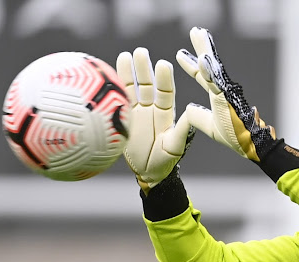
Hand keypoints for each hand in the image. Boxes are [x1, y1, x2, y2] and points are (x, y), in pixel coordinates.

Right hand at [116, 47, 194, 190]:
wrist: (148, 172)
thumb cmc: (165, 161)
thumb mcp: (175, 146)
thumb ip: (182, 130)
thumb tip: (191, 112)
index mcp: (166, 113)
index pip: (165, 92)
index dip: (163, 79)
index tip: (162, 64)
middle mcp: (151, 108)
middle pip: (147, 85)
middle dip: (144, 68)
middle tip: (140, 52)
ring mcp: (136, 112)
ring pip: (132, 89)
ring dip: (129, 72)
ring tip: (126, 55)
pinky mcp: (122, 118)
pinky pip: (119, 99)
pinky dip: (115, 87)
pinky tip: (108, 73)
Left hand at [176, 27, 276, 162]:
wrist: (252, 145)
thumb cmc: (236, 137)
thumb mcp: (210, 127)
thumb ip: (198, 117)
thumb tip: (188, 108)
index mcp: (217, 96)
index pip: (202, 77)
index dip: (191, 66)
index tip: (180, 54)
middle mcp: (222, 90)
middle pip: (208, 65)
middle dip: (201, 47)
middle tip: (194, 31)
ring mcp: (226, 92)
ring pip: (213, 67)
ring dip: (205, 50)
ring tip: (198, 34)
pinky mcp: (229, 98)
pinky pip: (217, 82)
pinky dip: (209, 70)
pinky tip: (202, 58)